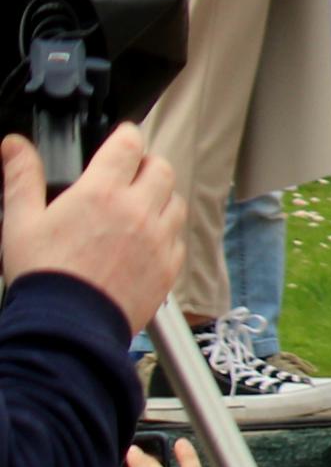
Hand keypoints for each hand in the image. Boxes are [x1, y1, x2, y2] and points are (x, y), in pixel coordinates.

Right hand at [2, 126, 182, 322]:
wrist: (64, 329)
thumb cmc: (43, 277)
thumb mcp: (20, 223)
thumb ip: (22, 178)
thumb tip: (14, 145)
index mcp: (102, 193)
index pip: (129, 143)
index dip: (125, 137)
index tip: (120, 140)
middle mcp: (138, 210)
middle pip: (161, 168)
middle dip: (146, 167)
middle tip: (127, 178)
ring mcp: (158, 238)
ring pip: (175, 201)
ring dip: (160, 200)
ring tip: (135, 212)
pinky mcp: (169, 265)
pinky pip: (178, 239)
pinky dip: (166, 236)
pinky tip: (143, 245)